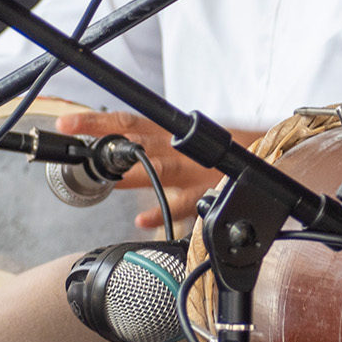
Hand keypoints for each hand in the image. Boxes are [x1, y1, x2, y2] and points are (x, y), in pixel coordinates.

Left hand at [52, 110, 262, 228]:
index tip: (68, 125)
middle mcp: (181, 148)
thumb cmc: (225, 148)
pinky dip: (163, 212)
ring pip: (160, 167)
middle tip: (79, 149)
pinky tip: (141, 219)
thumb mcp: (188, 138)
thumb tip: (115, 147)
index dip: (98, 122)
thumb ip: (156, 143)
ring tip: (107, 178)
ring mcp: (196, 170)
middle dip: (107, 144)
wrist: (273, 154)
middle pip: (138, 141)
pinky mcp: (211, 192)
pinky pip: (185, 204)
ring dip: (132, 173)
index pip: (129, 122)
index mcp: (172, 132)